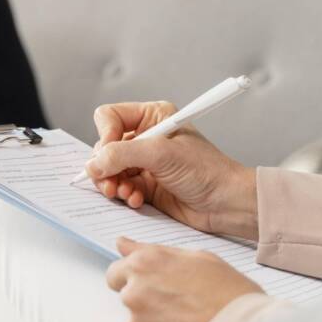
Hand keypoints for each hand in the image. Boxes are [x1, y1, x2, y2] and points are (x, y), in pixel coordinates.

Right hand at [88, 102, 258, 239]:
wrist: (229, 204)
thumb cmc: (208, 171)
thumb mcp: (161, 155)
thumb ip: (122, 155)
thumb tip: (93, 164)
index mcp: (152, 117)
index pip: (110, 117)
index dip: (105, 135)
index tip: (108, 154)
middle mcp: (145, 137)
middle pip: (104, 146)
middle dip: (105, 166)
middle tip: (110, 183)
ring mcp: (143, 162)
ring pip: (108, 168)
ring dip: (113, 183)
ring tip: (124, 193)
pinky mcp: (145, 184)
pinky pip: (119, 186)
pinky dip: (124, 195)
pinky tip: (137, 200)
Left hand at [106, 237, 262, 321]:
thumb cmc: (229, 292)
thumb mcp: (196, 258)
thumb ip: (151, 251)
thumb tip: (122, 244)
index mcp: (144, 263)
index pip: (116, 272)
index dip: (133, 279)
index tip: (148, 285)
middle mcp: (134, 289)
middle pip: (126, 297)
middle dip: (144, 301)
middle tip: (177, 307)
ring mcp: (136, 321)